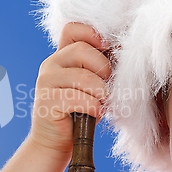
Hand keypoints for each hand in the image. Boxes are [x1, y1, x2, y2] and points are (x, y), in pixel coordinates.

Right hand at [28, 23, 111, 156]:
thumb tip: (125, 51)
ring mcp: (46, 82)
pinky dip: (93, 107)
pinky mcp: (47, 101)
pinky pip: (78, 98)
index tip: (107, 50)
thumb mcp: (93, 84)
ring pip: (83, 77)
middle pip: (82, 50)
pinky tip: (94, 113)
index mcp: (62, 56)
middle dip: (103, 69)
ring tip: (101, 103)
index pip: (72, 29)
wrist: (57, 142)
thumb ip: (100, 66)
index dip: (92, 34)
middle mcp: (51, 64)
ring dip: (100, 92)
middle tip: (106, 88)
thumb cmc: (81, 111)